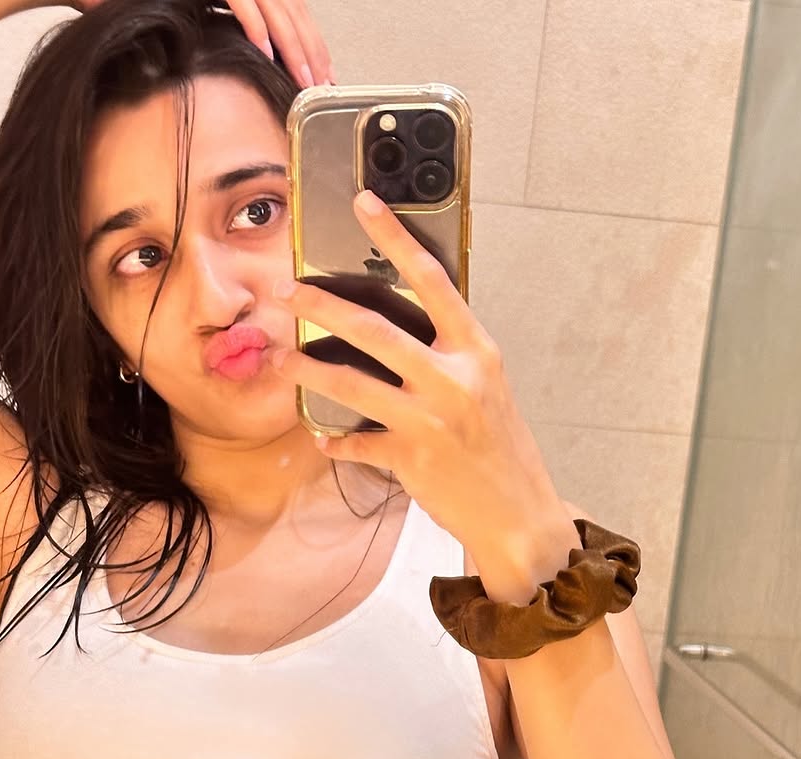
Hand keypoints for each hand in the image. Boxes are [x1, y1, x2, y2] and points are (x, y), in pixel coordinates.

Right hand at [65, 1, 335, 87]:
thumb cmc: (128, 2)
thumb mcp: (181, 25)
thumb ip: (208, 43)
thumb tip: (224, 78)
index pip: (285, 9)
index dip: (307, 41)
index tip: (320, 74)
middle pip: (288, 6)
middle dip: (309, 48)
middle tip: (321, 86)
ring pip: (272, 2)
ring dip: (292, 41)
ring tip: (303, 76)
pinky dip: (255, 22)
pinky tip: (267, 49)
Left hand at [267, 190, 568, 570]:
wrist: (517, 514)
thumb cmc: (500, 450)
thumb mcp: (487, 389)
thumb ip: (450, 356)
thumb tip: (400, 328)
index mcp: (476, 351)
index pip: (431, 279)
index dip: (394, 237)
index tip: (364, 203)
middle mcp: (453, 379)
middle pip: (372, 327)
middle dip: (319, 305)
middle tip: (286, 293)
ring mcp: (429, 419)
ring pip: (349, 382)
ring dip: (306, 370)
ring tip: (282, 362)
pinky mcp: (409, 457)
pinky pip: (355, 443)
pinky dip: (335, 441)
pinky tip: (324, 437)